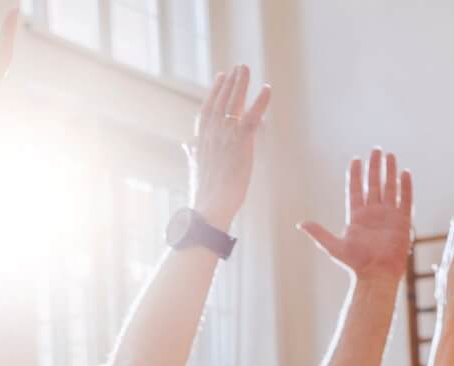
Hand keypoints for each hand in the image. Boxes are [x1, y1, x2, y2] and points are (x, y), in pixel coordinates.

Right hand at [185, 64, 271, 230]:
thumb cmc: (204, 195)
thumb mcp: (196, 169)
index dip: (214, 93)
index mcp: (202, 141)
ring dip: (241, 85)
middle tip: (237, 67)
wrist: (209, 209)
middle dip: (229, 84)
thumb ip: (193, 153)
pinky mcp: (240, 144)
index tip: (220, 78)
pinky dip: (260, 102)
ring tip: (245, 69)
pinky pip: (252, 117)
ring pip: (234, 104)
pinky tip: (266, 89)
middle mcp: (212, 135)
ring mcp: (225, 138)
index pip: (207, 110)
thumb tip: (187, 144)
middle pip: (221, 102)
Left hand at [299, 149, 412, 281]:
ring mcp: (388, 216)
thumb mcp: (334, 247)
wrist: (377, 274)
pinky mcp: (402, 221)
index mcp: (357, 217)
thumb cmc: (356, 263)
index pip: (356, 190)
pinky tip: (405, 173)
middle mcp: (373, 214)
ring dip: (390, 172)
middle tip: (376, 150)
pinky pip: (405, 199)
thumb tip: (300, 224)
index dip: (356, 175)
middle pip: (373, 185)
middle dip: (374, 167)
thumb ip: (319, 233)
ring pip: (389, 188)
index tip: (356, 159)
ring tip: (390, 155)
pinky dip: (405, 187)